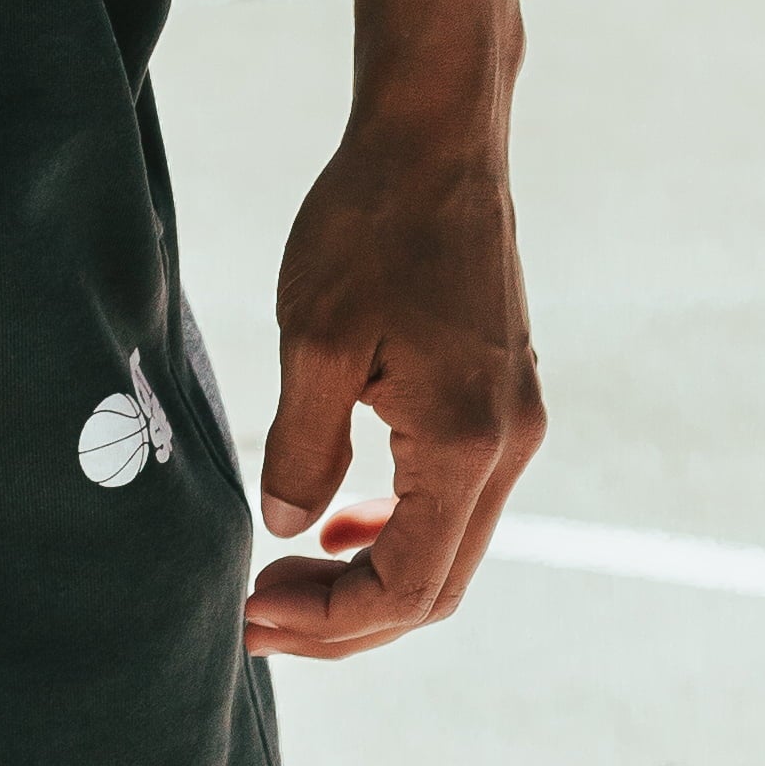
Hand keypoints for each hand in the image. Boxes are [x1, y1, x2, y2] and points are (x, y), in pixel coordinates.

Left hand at [244, 114, 541, 659]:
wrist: (436, 141)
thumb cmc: (371, 226)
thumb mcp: (315, 340)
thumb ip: (302, 447)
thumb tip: (289, 530)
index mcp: (467, 443)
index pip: (407, 588)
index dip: (328, 623)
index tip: (250, 619)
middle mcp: (510, 446)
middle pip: (434, 587)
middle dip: (344, 620)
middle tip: (255, 619)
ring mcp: (514, 424)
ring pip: (446, 549)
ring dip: (367, 579)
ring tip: (283, 581)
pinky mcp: (500, 400)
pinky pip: (452, 499)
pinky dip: (393, 528)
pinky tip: (336, 522)